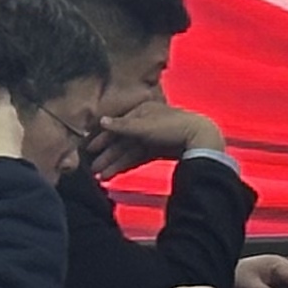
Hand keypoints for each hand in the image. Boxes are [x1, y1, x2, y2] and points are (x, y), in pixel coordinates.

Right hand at [91, 96, 227, 167]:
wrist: (199, 139)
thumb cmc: (171, 127)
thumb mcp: (145, 126)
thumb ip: (122, 126)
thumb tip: (101, 120)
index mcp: (142, 111)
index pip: (117, 125)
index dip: (103, 138)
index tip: (89, 149)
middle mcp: (146, 123)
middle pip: (122, 140)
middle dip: (107, 155)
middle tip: (92, 169)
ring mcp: (152, 137)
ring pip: (128, 151)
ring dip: (114, 163)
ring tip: (101, 176)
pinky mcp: (158, 150)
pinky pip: (138, 158)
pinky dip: (126, 165)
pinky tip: (114, 174)